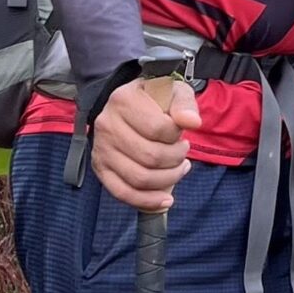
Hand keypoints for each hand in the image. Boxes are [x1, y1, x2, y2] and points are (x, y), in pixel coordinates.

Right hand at [90, 76, 199, 212]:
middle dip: (176, 159)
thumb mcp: (173, 91)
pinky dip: (147, 201)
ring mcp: (101, 149)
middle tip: (182, 151)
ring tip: (178, 168)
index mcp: (123, 100)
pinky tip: (165, 199)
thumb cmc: (155, 100)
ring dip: (168, 179)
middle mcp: (107, 125)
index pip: (159, 128)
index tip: (181, 132)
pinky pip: (123, 193)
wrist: (128, 106)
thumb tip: (192, 122)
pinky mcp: (101, 169)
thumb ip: (185, 104)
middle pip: (150, 157)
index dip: (177, 135)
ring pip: (139, 178)